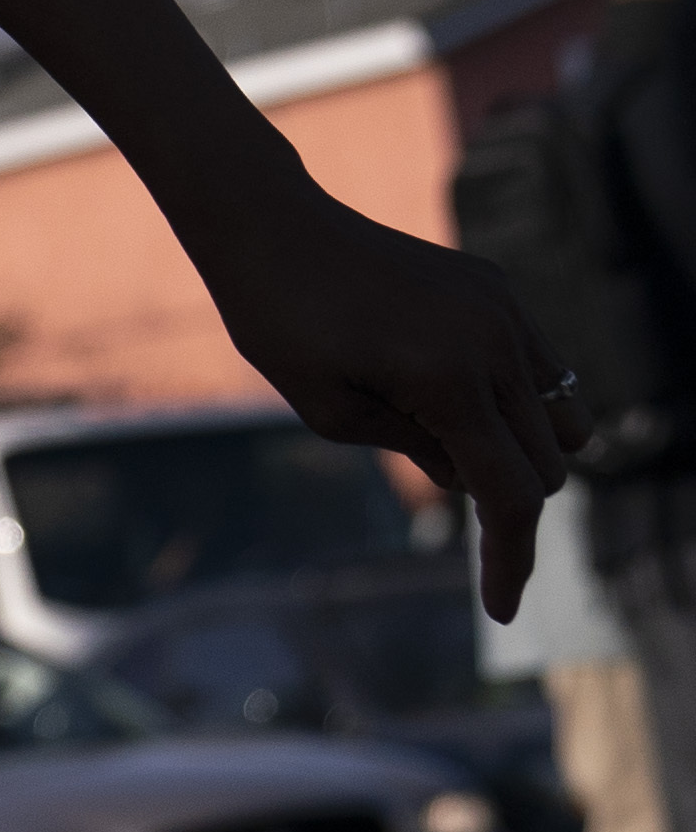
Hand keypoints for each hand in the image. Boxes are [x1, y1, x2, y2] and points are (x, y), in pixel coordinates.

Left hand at [193, 187, 587, 615]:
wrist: (268, 222)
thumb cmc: (278, 320)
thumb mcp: (330, 411)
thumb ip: (414, 453)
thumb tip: (475, 483)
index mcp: (448, 381)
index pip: (509, 495)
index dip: (508, 560)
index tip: (499, 609)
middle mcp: (494, 344)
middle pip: (547, 464)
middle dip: (507, 497)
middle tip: (438, 485)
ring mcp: (504, 310)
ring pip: (562, 417)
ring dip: (525, 449)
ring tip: (440, 433)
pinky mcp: (498, 288)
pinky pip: (540, 366)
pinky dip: (516, 399)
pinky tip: (446, 388)